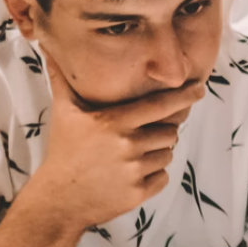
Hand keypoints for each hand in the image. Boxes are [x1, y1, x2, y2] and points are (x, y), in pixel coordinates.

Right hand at [30, 52, 203, 228]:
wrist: (58, 200)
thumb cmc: (63, 151)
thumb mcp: (64, 112)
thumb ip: (63, 79)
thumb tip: (48, 46)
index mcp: (115, 123)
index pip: (161, 105)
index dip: (184, 96)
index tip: (199, 88)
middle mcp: (128, 145)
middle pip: (169, 131)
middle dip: (160, 131)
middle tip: (138, 136)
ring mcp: (134, 171)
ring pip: (167, 153)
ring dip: (156, 153)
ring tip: (129, 156)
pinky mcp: (138, 193)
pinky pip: (163, 177)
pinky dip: (154, 175)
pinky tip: (130, 175)